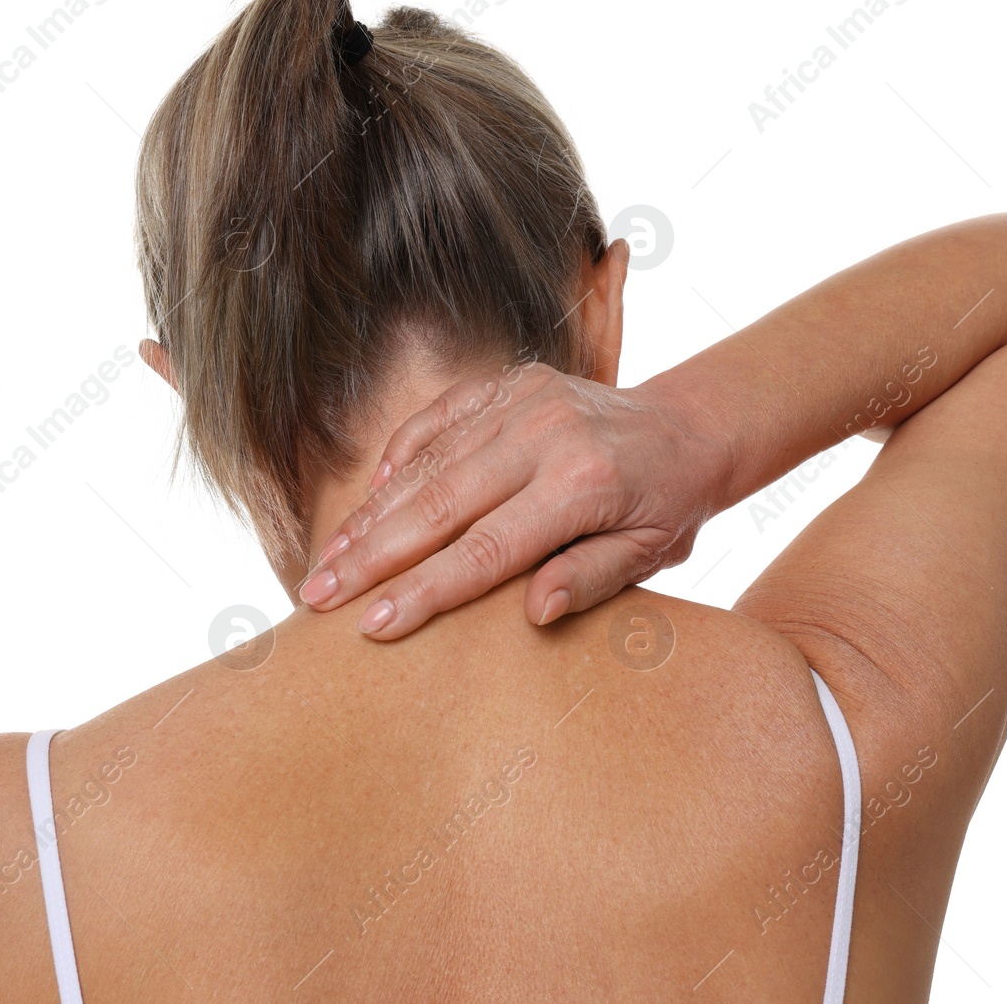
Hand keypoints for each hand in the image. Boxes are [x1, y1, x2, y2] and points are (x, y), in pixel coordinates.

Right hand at [299, 361, 729, 638]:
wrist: (688, 426)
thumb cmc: (669, 506)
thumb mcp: (649, 555)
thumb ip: (590, 580)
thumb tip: (533, 613)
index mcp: (583, 483)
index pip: (487, 549)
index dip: (426, 590)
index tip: (374, 625)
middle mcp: (545, 432)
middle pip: (440, 503)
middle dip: (372, 555)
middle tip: (318, 596)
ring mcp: (523, 399)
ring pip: (429, 464)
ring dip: (373, 515)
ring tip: (328, 561)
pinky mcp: (508, 382)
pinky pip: (438, 422)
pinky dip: (399, 460)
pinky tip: (368, 502)